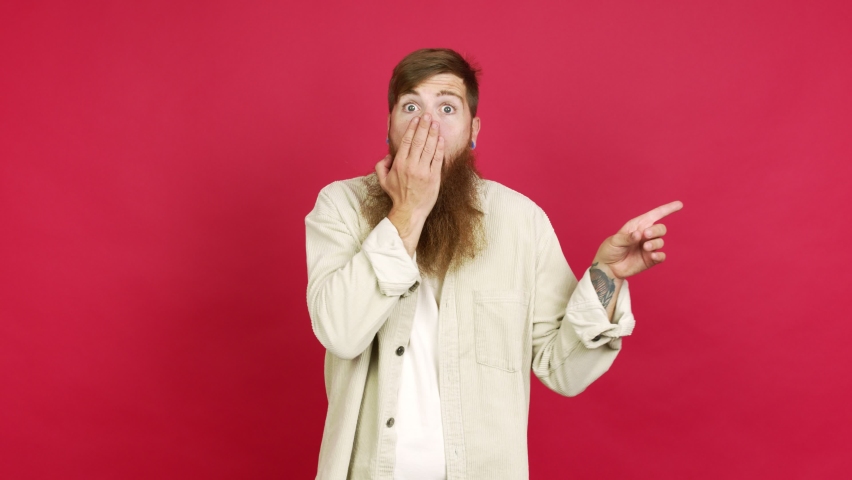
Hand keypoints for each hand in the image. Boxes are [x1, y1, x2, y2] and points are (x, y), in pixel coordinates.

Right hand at [375, 114, 444, 253]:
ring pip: (429, 147)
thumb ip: (381, 165)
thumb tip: (388, 156)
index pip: (406, 141)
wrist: (409, 211)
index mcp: (399, 164)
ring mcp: (423, 171)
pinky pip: (437, 159)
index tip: (416, 119)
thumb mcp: (383, 181)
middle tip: (427, 115)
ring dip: (432, 133)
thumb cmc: (397, 195)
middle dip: (423, 126)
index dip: (412, 128)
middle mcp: (411, 165)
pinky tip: (441, 138)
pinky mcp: (434, 177)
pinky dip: (439, 148)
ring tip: (435, 123)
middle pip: (418, 141)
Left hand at [593, 201, 682, 278]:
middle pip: (661, 229)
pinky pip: (661, 256)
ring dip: (655, 243)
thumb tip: (639, 234)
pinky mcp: (650, 260)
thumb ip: (627, 237)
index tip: (679, 204)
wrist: (608, 267)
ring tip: (645, 247)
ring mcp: (649, 248)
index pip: (655, 215)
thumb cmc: (610, 250)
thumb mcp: (615, 241)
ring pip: (660, 242)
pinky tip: (652, 256)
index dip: (667, 209)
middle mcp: (645, 235)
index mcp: (637, 225)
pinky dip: (659, 255)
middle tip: (645, 235)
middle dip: (656, 230)